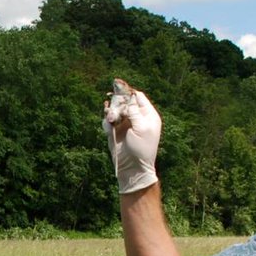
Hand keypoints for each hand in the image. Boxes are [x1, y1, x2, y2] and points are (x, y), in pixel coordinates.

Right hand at [103, 78, 160, 193]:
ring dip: (111, 113)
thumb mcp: (141, 128)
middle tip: (115, 111)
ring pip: (114, 109)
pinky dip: (107, 122)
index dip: (128, 92)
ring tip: (111, 121)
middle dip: (118, 104)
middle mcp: (137, 117)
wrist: (132, 167)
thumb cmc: (141, 149)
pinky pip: (108, 120)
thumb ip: (134, 111)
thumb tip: (129, 96)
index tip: (118, 88)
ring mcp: (125, 123)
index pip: (138, 97)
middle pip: (124, 101)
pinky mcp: (115, 130)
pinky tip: (109, 127)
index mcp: (148, 115)